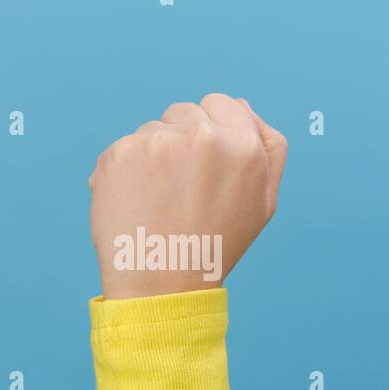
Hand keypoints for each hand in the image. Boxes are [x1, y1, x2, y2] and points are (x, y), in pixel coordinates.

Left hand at [89, 93, 286, 299]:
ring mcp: (158, 142)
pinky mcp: (120, 153)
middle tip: (182, 191)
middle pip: (185, 113)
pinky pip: (123, 148)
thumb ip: (268, 147)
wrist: (162, 285)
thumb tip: (242, 104)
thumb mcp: (263, 201)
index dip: (212, 133)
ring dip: (152, 157)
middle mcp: (203, 136)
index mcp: (244, 145)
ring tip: (159, 201)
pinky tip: (136, 204)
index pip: (221, 104)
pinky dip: (125, 171)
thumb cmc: (215, 246)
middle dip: (182, 143)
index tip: (203, 166)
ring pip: (152, 130)